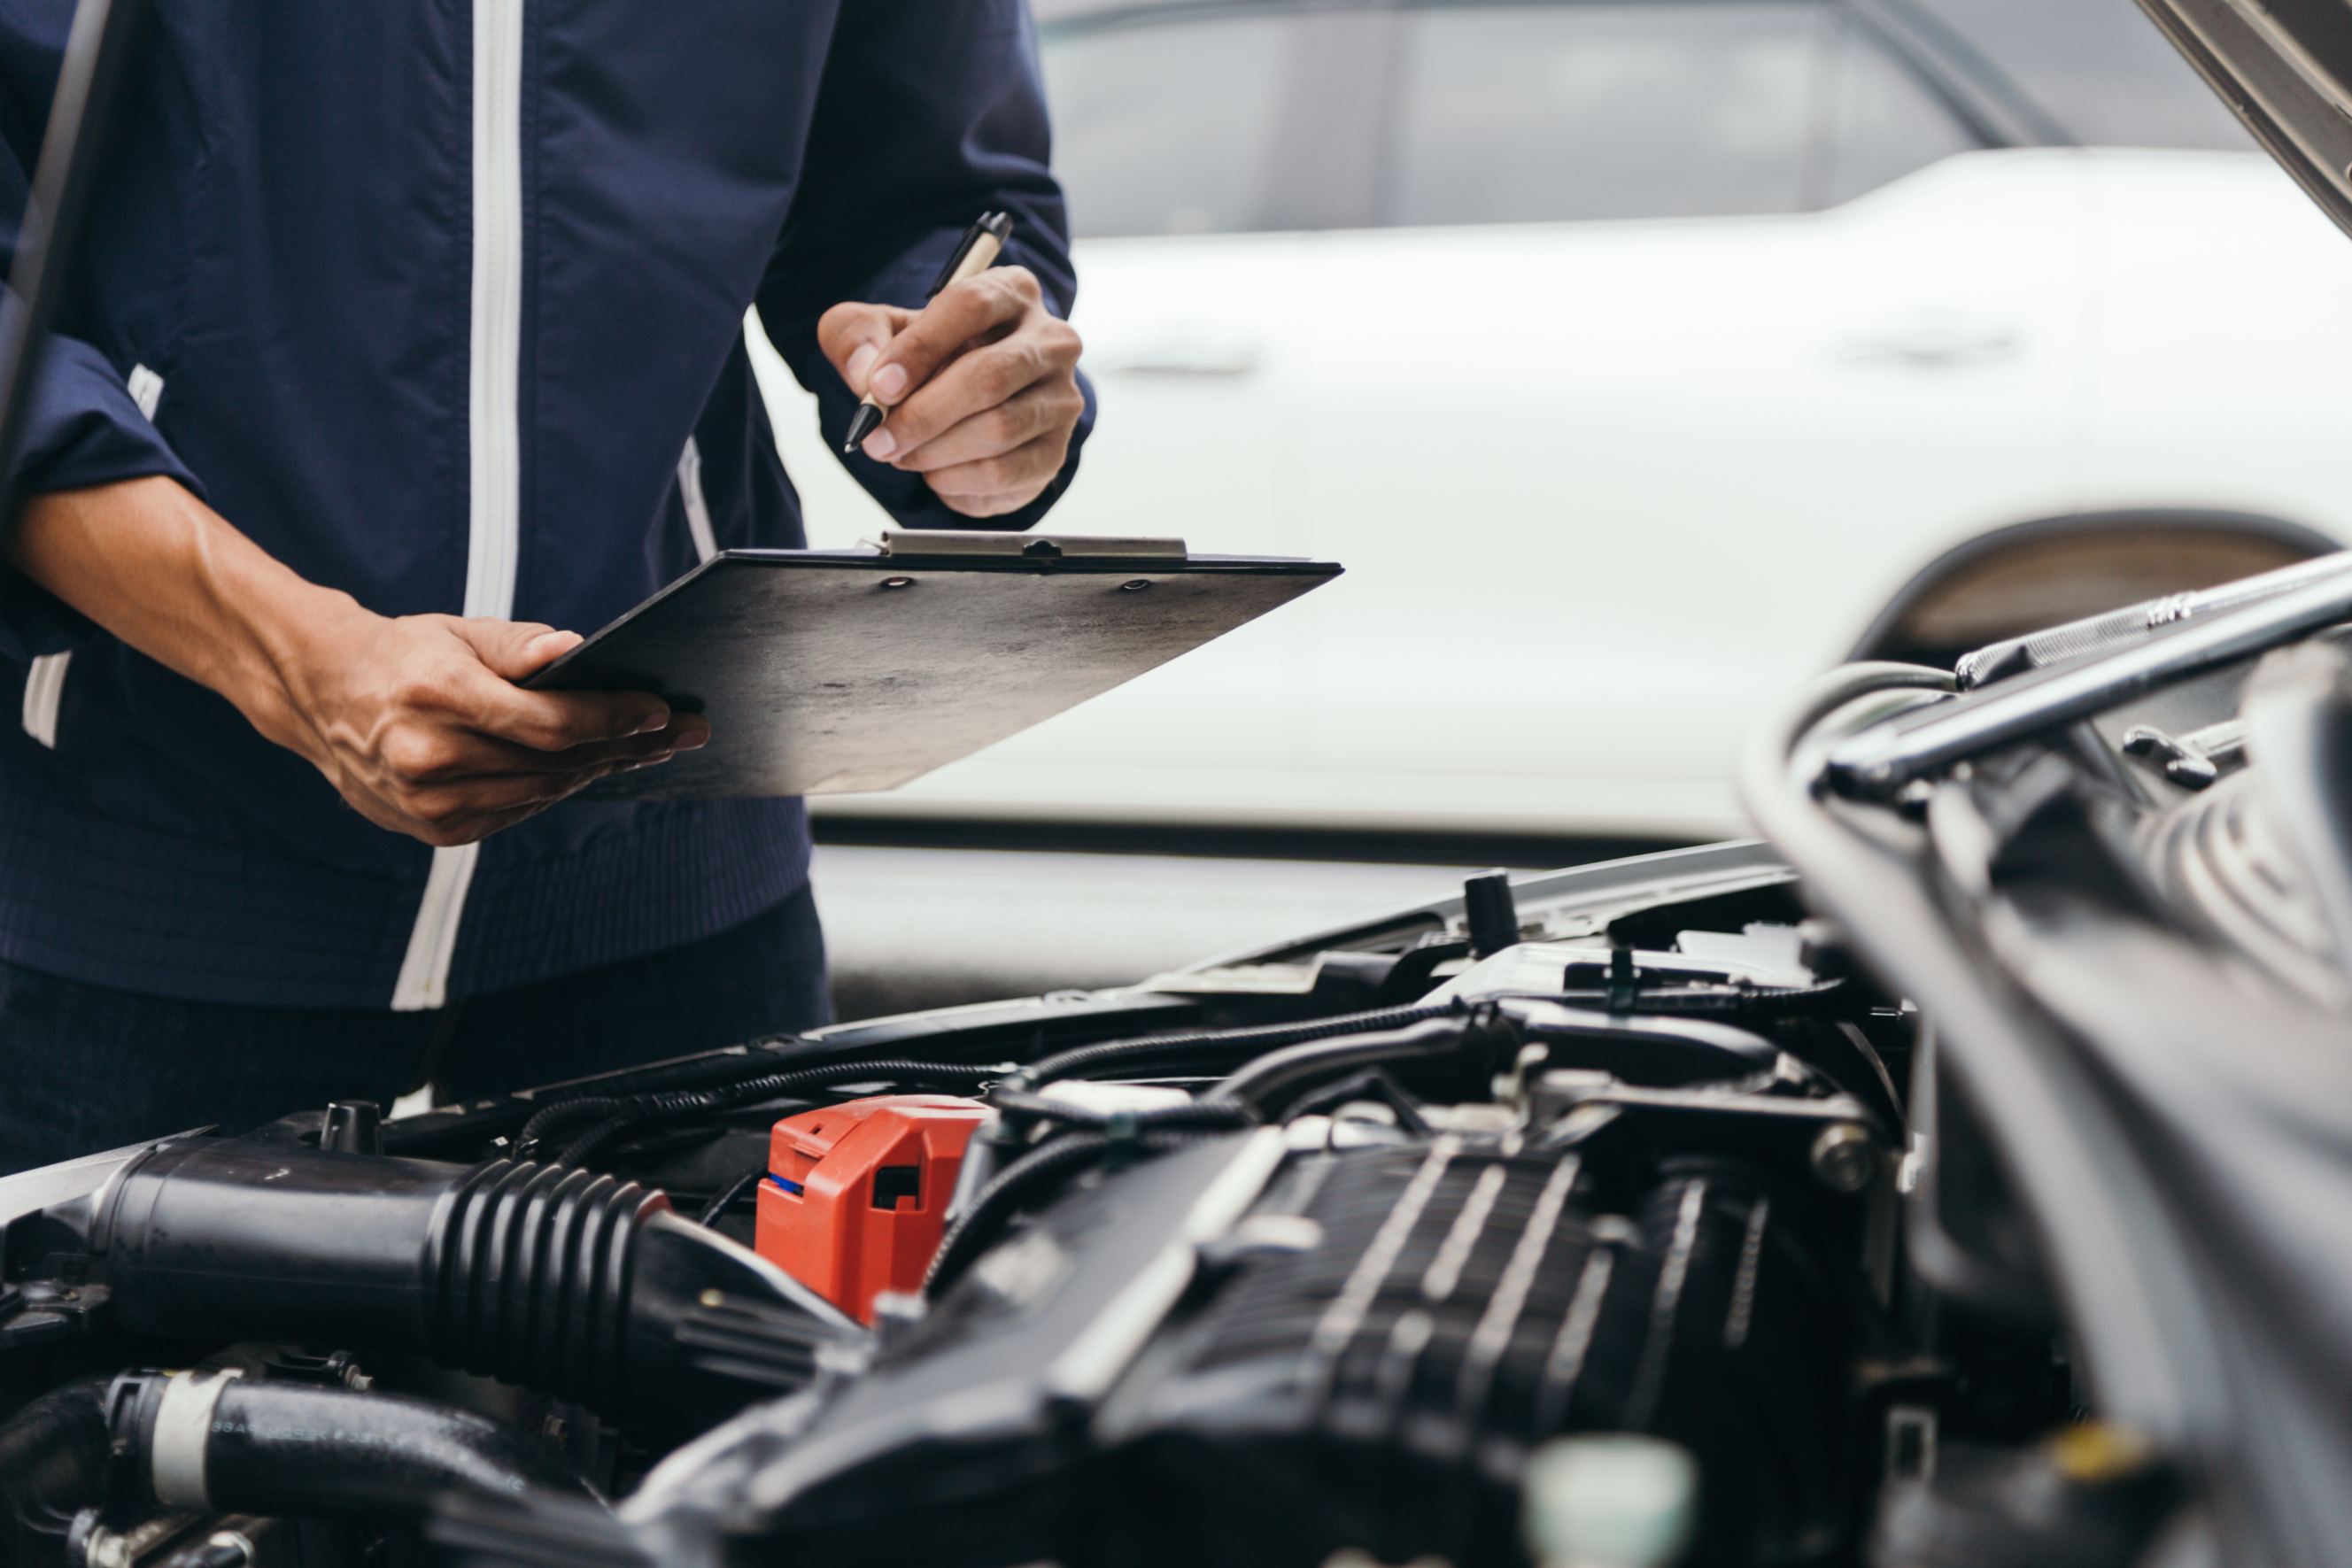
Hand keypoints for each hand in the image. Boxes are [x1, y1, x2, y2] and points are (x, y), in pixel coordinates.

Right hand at [262, 606, 707, 846]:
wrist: (322, 700)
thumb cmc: (404, 654)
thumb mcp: (456, 632)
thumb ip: (517, 645)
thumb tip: (576, 651)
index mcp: (438, 698)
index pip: (550, 723)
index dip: (613, 719)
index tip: (661, 710)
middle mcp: (430, 759)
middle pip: (557, 763)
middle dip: (627, 746)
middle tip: (686, 732)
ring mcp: (430, 804)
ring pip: (543, 792)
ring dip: (602, 770)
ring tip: (652, 748)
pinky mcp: (436, 832)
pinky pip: (519, 811)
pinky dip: (557, 788)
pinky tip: (595, 768)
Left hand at [820, 265, 1084, 518]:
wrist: (963, 406)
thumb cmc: (925, 358)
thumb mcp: (879, 331)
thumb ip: (858, 335)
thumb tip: (867, 374)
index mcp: (1011, 292)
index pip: (971, 306)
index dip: (920, 348)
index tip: (880, 386)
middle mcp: (1050, 341)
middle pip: (991, 374)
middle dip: (924, 414)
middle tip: (878, 439)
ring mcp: (1061, 398)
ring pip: (999, 429)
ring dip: (935, 451)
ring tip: (899, 454)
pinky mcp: (1056, 450)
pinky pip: (1005, 472)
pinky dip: (956, 480)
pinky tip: (933, 472)